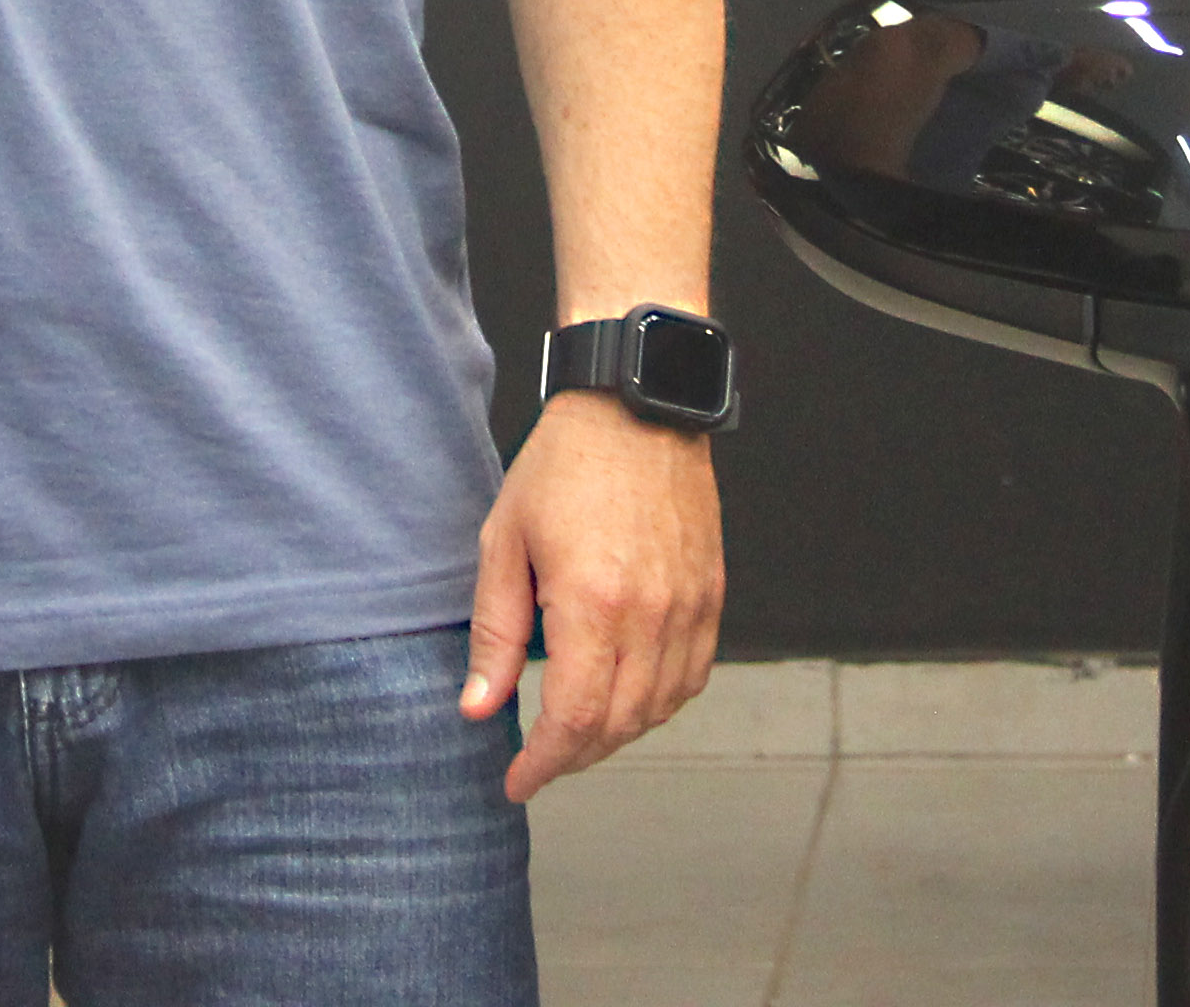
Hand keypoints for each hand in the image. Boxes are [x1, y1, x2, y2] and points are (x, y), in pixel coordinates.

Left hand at [460, 393, 723, 800]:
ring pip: (658, 709)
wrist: (635, 408)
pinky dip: (659, 702)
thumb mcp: (504, 542)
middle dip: (574, 756)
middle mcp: (650, 615)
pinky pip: (693, 676)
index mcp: (592, 604)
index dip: (542, 765)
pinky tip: (629, 696)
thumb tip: (479, 709)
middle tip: (539, 759)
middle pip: (617, 726)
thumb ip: (494, 634)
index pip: (573, 721)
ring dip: (616, 734)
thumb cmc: (563, 466)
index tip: (517, 782)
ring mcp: (688, 606)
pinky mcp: (710, 594)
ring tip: (577, 730)